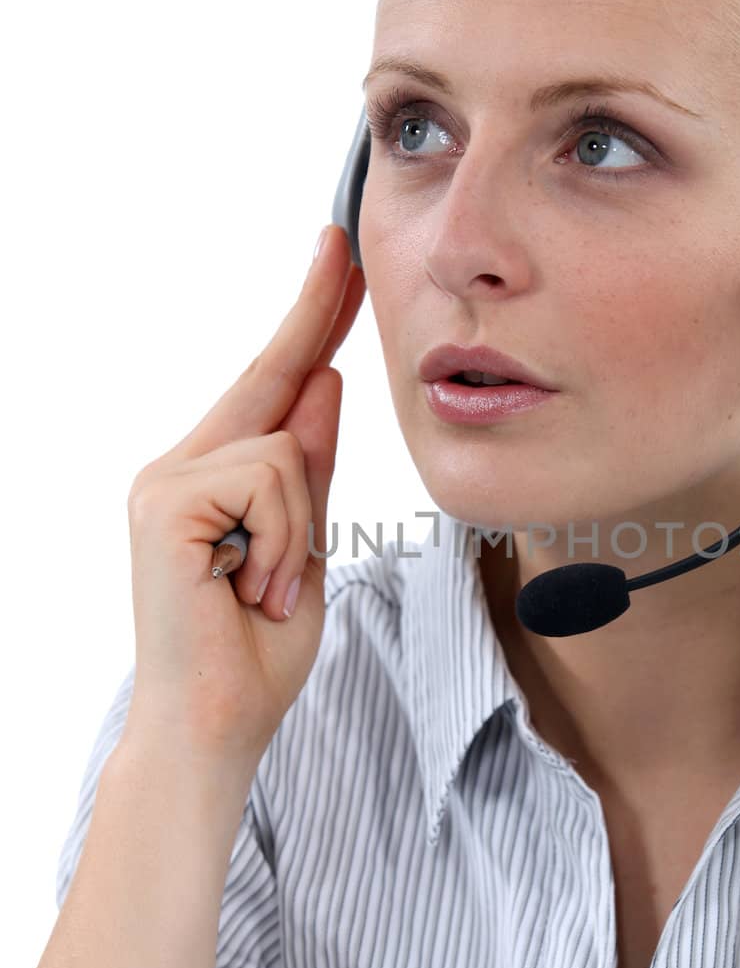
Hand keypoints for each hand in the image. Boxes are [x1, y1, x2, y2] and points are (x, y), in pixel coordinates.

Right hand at [124, 225, 366, 773]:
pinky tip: (252, 590)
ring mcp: (167, 480)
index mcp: (214, 478)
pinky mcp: (167, 500)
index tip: (337, 266)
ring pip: (286, 445)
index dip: (309, 324)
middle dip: (315, 313)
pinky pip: (270, 479)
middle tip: (344, 242)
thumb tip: (325, 383)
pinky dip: (284, 544)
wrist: (217, 725)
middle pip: (271, 377)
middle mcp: (181, 467)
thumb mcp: (306, 549)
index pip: (273, 387)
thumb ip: (310, 472)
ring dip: (302, 532)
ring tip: (270, 590)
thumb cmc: (257, 651)